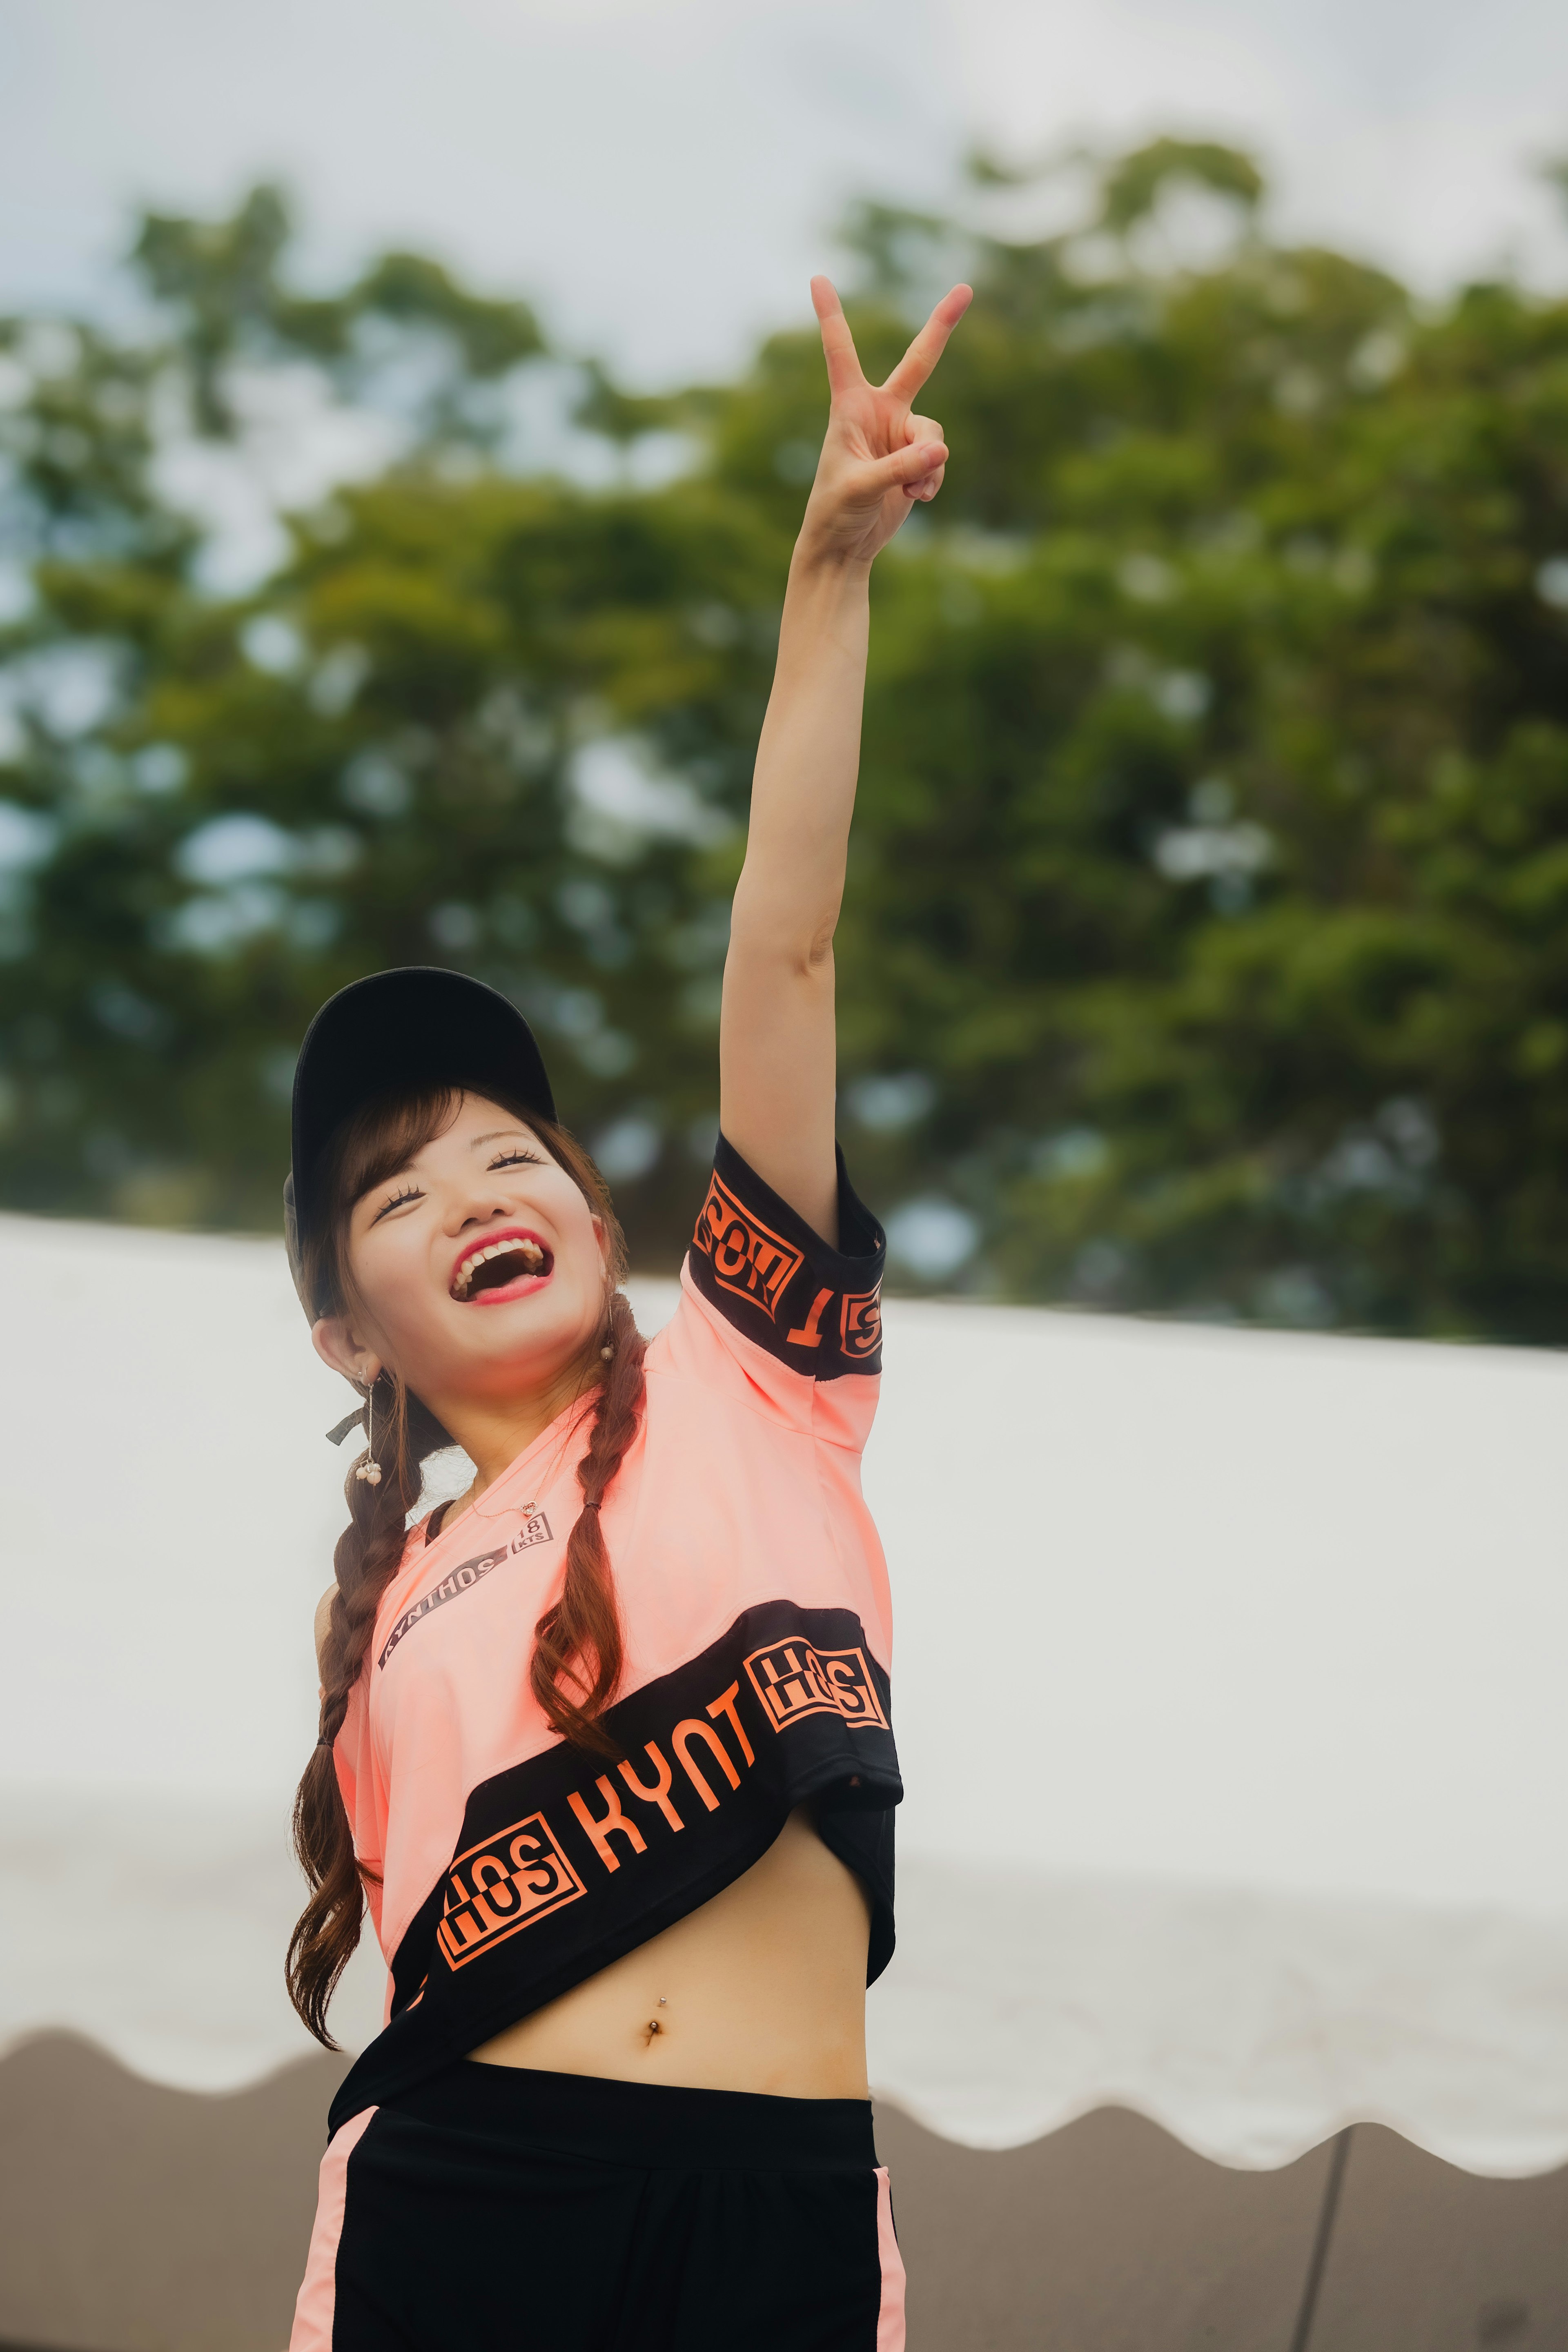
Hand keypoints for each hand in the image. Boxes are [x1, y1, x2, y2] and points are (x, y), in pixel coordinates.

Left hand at [797, 276, 971, 569]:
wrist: (843, 546)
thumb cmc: (835, 511)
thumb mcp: (861, 487)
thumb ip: (900, 468)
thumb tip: (939, 448)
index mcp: (850, 406)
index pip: (840, 351)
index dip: (830, 315)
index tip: (816, 277)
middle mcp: (878, 411)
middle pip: (918, 361)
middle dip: (942, 326)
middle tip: (966, 289)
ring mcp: (900, 434)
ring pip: (934, 432)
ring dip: (928, 463)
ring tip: (908, 491)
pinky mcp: (916, 459)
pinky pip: (938, 460)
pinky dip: (931, 480)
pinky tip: (913, 499)